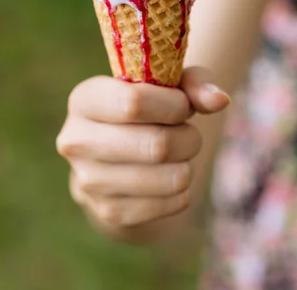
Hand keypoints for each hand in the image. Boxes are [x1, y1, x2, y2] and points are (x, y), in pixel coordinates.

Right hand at [56, 69, 228, 235]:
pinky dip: (184, 188)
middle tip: (187, 130)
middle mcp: (76, 140)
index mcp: (83, 98)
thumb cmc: (148, 108)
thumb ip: (193, 84)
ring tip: (179, 152)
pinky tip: (170, 174)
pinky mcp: (108, 212)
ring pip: (169, 177)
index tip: (183, 105)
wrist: (119, 157)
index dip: (173, 105)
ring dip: (188, 162)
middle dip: (188, 136)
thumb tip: (219, 100)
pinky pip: (173, 202)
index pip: (134, 103)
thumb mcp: (166, 85)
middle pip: (157, 145)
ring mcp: (88, 181)